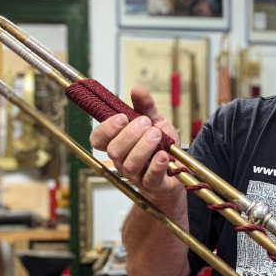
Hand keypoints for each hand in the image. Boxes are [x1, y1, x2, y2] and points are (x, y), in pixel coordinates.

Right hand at [89, 86, 182, 207]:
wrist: (177, 170)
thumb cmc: (160, 146)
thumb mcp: (154, 121)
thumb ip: (145, 106)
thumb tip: (137, 89)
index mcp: (118, 144)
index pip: (97, 139)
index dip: (106, 129)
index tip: (122, 118)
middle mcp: (122, 161)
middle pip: (114, 151)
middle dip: (129, 134)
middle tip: (146, 123)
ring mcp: (137, 175)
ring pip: (130, 165)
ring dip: (143, 147)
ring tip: (157, 134)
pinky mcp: (154, 185)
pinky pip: (150, 178)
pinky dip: (157, 165)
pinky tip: (164, 154)